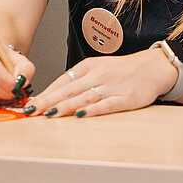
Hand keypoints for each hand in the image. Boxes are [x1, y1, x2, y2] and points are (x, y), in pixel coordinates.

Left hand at [24, 48, 177, 118]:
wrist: (152, 67)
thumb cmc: (121, 70)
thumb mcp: (97, 68)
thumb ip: (78, 80)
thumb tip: (54, 95)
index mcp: (88, 66)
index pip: (62, 80)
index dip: (45, 92)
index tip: (30, 102)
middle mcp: (97, 75)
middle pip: (68, 89)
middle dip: (48, 100)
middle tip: (31, 110)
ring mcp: (111, 87)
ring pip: (83, 97)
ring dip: (64, 106)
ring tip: (48, 114)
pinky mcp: (125, 98)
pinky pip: (106, 104)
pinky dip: (92, 110)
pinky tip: (80, 115)